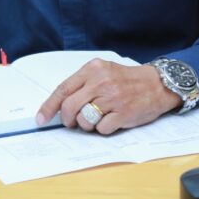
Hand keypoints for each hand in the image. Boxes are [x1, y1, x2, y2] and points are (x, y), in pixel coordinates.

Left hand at [36, 60, 180, 134]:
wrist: (157, 84)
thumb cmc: (126, 80)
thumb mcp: (103, 72)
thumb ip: (82, 84)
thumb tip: (60, 105)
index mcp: (92, 69)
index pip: (63, 89)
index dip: (49, 106)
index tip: (41, 118)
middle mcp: (101, 82)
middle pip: (70, 107)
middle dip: (67, 119)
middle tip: (72, 122)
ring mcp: (112, 98)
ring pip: (85, 119)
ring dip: (88, 124)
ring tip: (99, 116)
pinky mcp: (123, 114)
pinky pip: (101, 129)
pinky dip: (103, 128)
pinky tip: (112, 120)